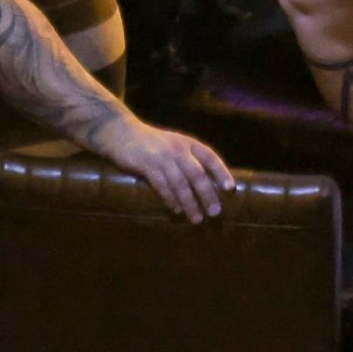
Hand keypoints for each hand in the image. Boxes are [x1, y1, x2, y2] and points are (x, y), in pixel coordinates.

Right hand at [104, 118, 236, 222]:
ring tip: (196, 219)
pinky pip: (162, 185)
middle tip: (215, 213)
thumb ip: (187, 160)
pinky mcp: (146, 165)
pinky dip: (170, 199)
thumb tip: (205, 185)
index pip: (211, 157)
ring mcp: (163, 157)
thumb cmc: (152, 143)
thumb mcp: (174, 145)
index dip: (222, 173)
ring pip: (181, 184)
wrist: (122, 133)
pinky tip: (176, 210)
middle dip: (207, 195)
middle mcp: (179, 149)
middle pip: (198, 174)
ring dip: (190, 203)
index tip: (230, 189)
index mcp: (189, 144)